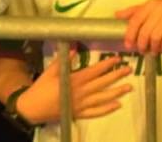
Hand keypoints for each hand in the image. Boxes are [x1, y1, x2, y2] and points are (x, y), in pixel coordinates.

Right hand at [18, 51, 132, 123]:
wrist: (32, 108)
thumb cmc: (41, 88)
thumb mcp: (51, 71)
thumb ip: (63, 59)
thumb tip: (75, 46)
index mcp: (74, 80)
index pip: (95, 71)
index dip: (107, 65)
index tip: (117, 59)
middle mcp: (80, 93)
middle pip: (102, 84)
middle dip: (116, 76)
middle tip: (128, 70)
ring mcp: (81, 105)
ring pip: (102, 99)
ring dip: (116, 93)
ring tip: (128, 87)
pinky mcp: (78, 114)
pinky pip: (95, 113)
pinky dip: (107, 110)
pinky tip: (117, 105)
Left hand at [115, 0, 161, 53]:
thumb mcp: (153, 6)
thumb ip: (135, 11)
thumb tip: (117, 15)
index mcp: (151, 4)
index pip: (135, 20)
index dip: (130, 35)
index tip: (129, 45)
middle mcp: (160, 8)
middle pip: (145, 32)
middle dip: (142, 45)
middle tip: (142, 50)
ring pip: (156, 37)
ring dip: (153, 47)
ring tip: (153, 51)